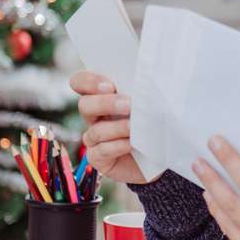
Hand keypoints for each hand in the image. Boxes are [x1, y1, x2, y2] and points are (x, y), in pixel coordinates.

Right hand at [69, 70, 152, 184]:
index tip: (110, 86)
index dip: (89, 81)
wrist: (158, 155)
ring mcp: (94, 138)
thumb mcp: (147, 105)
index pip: (81, 82)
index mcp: (102, 97)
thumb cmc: (152, 124)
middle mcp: (94, 116)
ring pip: (96, 130)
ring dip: (116, 127)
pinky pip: (101, 151)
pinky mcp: (98, 158)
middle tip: (128, 105)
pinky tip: (131, 144)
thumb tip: (144, 86)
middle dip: (105, 103)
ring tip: (134, 127)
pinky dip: (117, 146)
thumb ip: (139, 93)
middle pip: (85, 105)